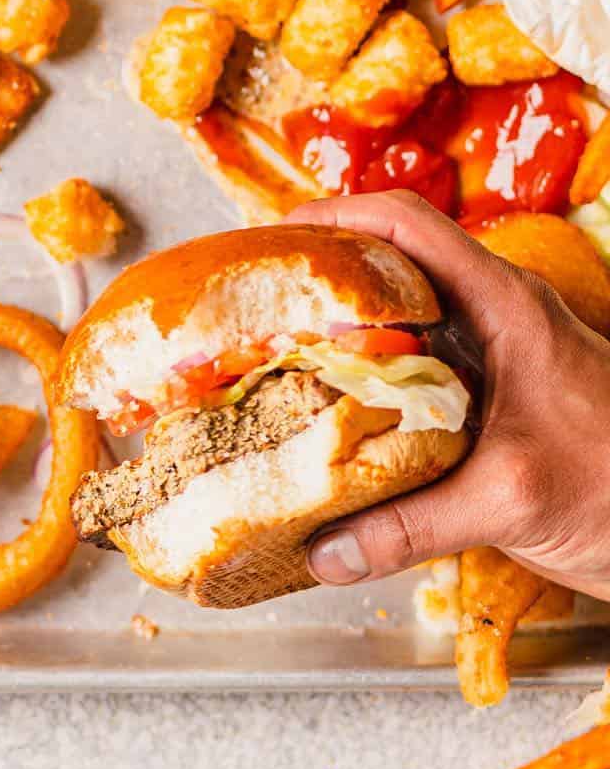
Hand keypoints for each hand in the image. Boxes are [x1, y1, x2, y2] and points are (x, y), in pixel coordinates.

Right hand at [290, 190, 609, 601]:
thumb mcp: (512, 502)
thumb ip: (412, 526)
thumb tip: (323, 552)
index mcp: (503, 304)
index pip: (408, 223)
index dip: (335, 216)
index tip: (274, 240)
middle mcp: (492, 313)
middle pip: (391, 256)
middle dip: (319, 268)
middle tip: (256, 296)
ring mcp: (491, 349)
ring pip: (399, 308)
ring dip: (338, 320)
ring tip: (272, 343)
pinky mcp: (487, 388)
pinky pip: (413, 357)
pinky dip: (364, 368)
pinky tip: (326, 402)